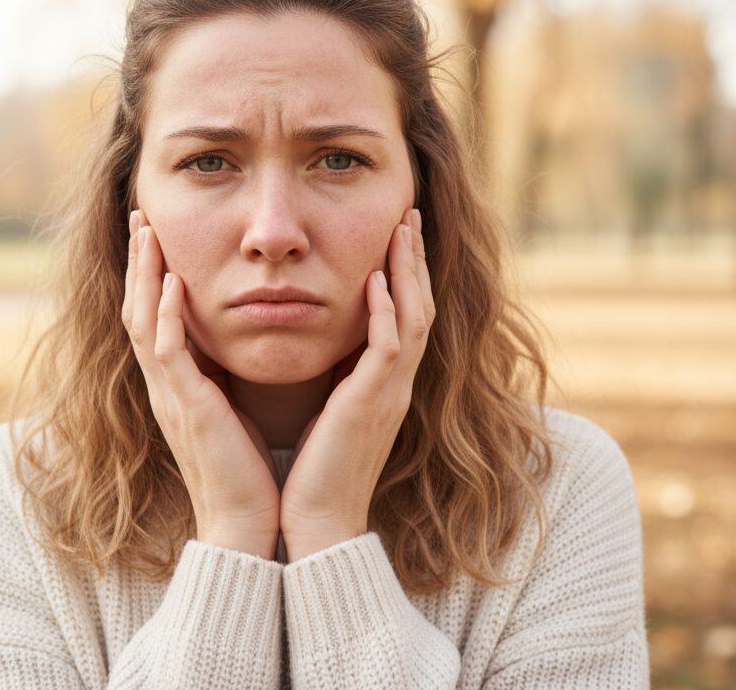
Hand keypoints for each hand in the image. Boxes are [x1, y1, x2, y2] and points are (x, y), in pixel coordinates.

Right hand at [122, 210, 280, 558]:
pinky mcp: (187, 409)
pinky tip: (175, 284)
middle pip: (139, 308)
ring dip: (145, 274)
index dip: (152, 273)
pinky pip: (169, 354)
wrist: (245, 522)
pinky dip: (168, 317)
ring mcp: (170, 396)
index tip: (156, 232)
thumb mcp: (231, 408)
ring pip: (145, 321)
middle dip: (139, 261)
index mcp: (176, 384)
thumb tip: (233, 342)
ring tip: (146, 231)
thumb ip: (223, 374)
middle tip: (140, 215)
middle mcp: (164, 385)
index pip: (155, 316)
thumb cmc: (243, 469)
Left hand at [280, 208, 433, 559]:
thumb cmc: (317, 469)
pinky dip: (386, 312)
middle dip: (414, 259)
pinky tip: (378, 280)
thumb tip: (327, 343)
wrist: (317, 522)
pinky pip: (388, 349)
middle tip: (408, 214)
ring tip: (402, 228)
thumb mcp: (331, 408)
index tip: (395, 233)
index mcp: (383, 383)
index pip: (403, 315)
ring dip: (408, 271)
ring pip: (412, 318)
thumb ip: (337, 375)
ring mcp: (389, 393)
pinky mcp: (372, 405)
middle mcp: (394, 383)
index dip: (404, 273)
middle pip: (418, 306)